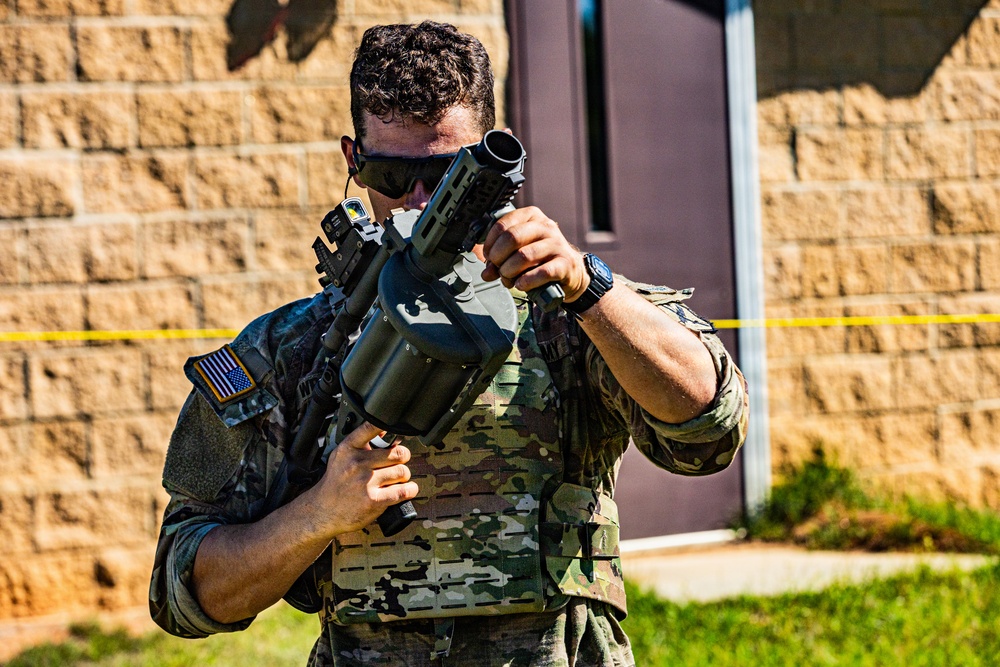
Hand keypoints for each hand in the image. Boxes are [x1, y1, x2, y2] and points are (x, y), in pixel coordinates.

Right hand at [307, 421, 418, 536]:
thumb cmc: (336, 482)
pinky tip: (406, 490)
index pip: (370, 429)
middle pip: (398, 454)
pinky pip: (403, 491)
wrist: (323, 510)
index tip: (395, 426)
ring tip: (396, 480)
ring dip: (404, 477)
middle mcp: (357, 463)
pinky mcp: (374, 500)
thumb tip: (386, 431)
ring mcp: (366, 482)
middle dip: (402, 459)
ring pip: (403, 472)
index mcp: (348, 449)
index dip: (385, 425)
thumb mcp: (342, 456)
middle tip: (397, 464)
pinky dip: (409, 490)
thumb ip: (361, 443)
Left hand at [481, 206, 590, 301]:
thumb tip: (487, 272)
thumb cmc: (541, 258)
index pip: (503, 224)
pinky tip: (521, 285)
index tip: (488, 256)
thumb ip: (500, 259)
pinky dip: (527, 281)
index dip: (490, 243)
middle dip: (498, 257)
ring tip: (508, 279)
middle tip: (497, 268)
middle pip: (512, 237)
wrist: (570, 271)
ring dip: (510, 271)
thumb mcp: (519, 251)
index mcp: (531, 216)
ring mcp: (557, 244)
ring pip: (524, 255)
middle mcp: (545, 227)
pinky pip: (542, 272)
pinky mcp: (565, 263)